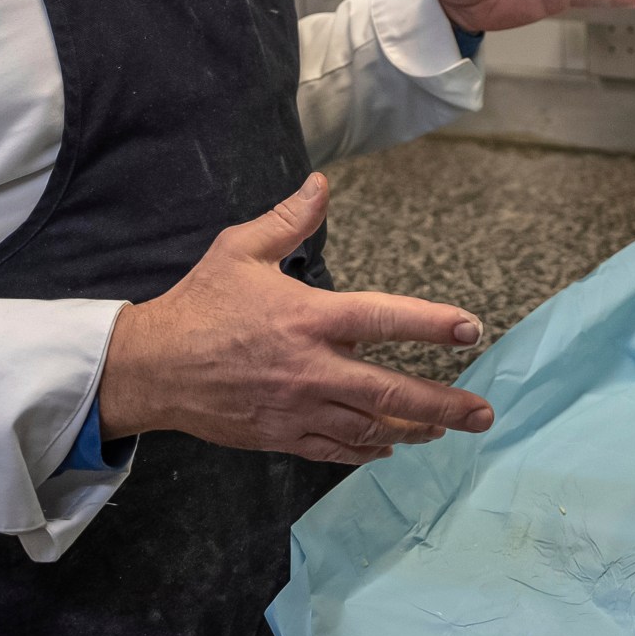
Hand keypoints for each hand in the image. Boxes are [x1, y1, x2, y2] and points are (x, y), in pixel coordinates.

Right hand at [96, 174, 494, 464]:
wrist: (151, 368)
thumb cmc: (198, 305)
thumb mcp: (239, 250)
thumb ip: (287, 219)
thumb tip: (321, 185)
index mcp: (308, 317)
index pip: (384, 319)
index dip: (432, 323)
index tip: (471, 328)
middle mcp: (311, 368)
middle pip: (391, 393)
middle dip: (444, 404)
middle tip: (483, 413)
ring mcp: (298, 408)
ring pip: (370, 428)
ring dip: (414, 430)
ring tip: (446, 429)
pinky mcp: (281, 436)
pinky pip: (336, 449)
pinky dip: (368, 450)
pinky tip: (389, 447)